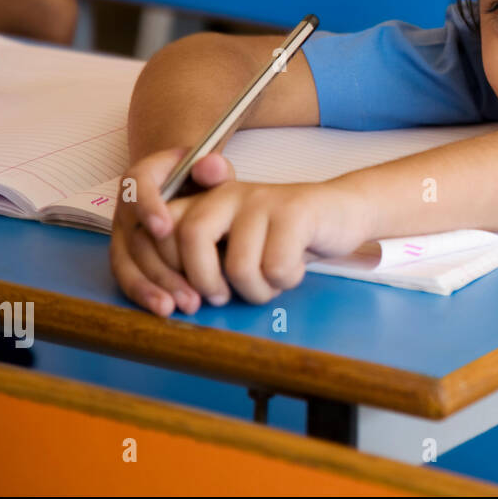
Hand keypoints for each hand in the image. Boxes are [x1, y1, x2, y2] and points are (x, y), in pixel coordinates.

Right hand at [110, 147, 235, 316]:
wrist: (183, 187)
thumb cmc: (199, 179)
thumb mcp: (209, 168)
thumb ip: (212, 167)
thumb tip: (213, 166)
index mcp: (143, 177)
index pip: (137, 186)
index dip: (147, 206)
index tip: (164, 228)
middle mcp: (126, 206)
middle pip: (133, 235)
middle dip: (160, 264)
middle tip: (190, 286)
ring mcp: (123, 234)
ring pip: (127, 262)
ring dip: (152, 286)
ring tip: (182, 305)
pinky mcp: (125, 256)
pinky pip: (127, 276)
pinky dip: (145, 294)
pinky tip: (166, 308)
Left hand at [151, 179, 372, 306]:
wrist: (344, 212)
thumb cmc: (285, 239)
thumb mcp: (236, 246)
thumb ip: (202, 257)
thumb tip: (167, 301)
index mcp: (203, 203)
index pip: (154, 233)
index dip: (158, 274)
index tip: (180, 303)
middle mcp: (227, 195)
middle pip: (190, 239)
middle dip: (205, 283)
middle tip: (223, 297)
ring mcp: (262, 200)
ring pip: (238, 265)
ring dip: (257, 290)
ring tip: (271, 282)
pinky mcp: (295, 211)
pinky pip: (276, 266)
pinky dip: (286, 280)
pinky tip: (295, 269)